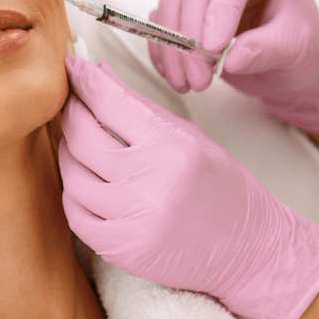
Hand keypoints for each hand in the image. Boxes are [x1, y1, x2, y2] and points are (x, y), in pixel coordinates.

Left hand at [59, 57, 318, 318]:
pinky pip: (76, 215)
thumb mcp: (189, 136)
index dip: (85, 81)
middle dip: (73, 114)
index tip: (74, 68)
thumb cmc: (222, 188)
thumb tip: (100, 75)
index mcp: (171, 146)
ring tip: (81, 145)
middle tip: (74, 104)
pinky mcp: (123, 250)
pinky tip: (87, 183)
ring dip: (71, 155)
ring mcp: (134, 220)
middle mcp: (151, 183)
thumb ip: (140, 106)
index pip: (111, 102)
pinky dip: (75, 195)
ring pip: (73, 176)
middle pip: (83, 138)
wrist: (248, 248)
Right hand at [148, 0, 318, 133]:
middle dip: (192, 39)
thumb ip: (266, 51)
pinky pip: (164, 16)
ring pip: (174, 1)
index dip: (219, 12)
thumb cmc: (303, 49)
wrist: (291, 61)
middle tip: (199, 81)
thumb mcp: (295, 52)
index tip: (213, 50)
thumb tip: (232, 60)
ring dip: (173, 47)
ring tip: (187, 83)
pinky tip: (174, 73)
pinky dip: (164, 46)